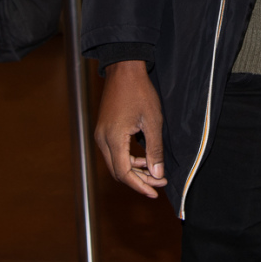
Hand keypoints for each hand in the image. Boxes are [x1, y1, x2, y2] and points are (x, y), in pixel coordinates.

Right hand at [94, 61, 166, 197]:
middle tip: (159, 181)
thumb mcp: (153, 121)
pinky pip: (114, 153)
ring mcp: (101, 135)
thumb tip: (157, 173)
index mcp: (113, 139)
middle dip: (139, 180)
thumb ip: (154, 150)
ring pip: (115, 163)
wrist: (125, 70)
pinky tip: (144, 158)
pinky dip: (128, 159)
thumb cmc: (140, 92)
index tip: (154, 192)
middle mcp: (102, 139)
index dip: (139, 185)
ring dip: (134, 170)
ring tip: (155, 171)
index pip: (124, 173)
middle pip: (118, 172)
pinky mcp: (104, 130)